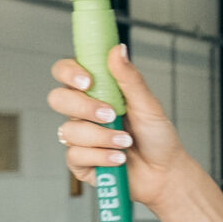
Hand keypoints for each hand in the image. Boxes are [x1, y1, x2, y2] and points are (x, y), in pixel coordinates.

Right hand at [47, 45, 191, 208]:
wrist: (164, 172)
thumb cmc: (157, 136)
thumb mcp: (148, 105)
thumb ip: (130, 79)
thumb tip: (118, 49)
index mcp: (96, 92)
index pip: (66, 73)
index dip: (69, 73)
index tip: (88, 81)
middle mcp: (83, 112)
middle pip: (57, 99)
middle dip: (83, 107)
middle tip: (110, 115)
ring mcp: (79, 137)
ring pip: (68, 130)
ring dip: (101, 137)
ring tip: (126, 142)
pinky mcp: (79, 162)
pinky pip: (75, 155)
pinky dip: (101, 157)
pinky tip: (118, 159)